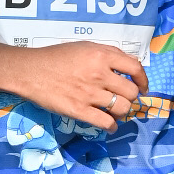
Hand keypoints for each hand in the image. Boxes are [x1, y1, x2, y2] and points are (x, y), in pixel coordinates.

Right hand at [10, 39, 149, 130]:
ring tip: (116, 112)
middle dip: (131, 98)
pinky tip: (109, 125)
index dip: (143, 79)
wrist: (30, 71)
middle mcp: (99, 74)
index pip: (135, 68)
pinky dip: (112, 126)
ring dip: (123, 113)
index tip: (143, 87)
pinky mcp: (79, 110)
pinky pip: (106, 123)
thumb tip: (128, 68)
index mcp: (101, 55)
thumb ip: (106, 55)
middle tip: (123, 99)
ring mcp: (89, 94)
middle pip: (131, 92)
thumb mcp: (84, 47)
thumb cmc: (56, 57)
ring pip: (122, 108)